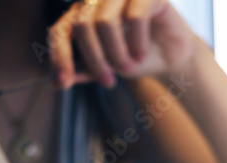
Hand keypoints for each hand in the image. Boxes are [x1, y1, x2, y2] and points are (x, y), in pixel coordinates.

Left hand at [48, 0, 198, 88]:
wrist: (169, 54)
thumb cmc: (133, 57)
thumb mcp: (105, 68)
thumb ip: (82, 70)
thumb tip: (57, 81)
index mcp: (80, 14)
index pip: (59, 31)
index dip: (59, 58)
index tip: (62, 84)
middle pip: (82, 27)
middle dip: (95, 60)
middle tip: (108, 81)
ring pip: (105, 22)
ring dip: (116, 53)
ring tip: (126, 68)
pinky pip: (134, 17)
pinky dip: (136, 42)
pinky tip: (140, 55)